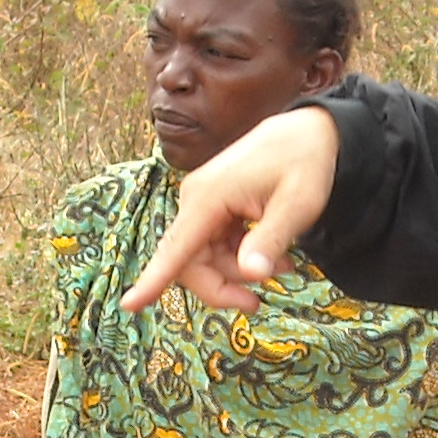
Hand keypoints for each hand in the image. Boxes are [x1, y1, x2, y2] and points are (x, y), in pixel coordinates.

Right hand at [121, 105, 338, 312]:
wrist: (308, 132)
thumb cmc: (304, 163)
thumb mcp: (297, 205)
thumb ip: (271, 240)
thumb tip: (251, 275)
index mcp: (209, 197)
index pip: (176, 248)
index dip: (153, 280)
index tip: (129, 305)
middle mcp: (196, 199)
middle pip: (189, 262)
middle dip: (221, 286)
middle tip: (257, 302)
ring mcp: (203, 203)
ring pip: (204, 258)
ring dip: (237, 273)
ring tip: (283, 267)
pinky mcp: (213, 207)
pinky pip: (214, 246)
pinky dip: (240, 258)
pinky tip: (274, 257)